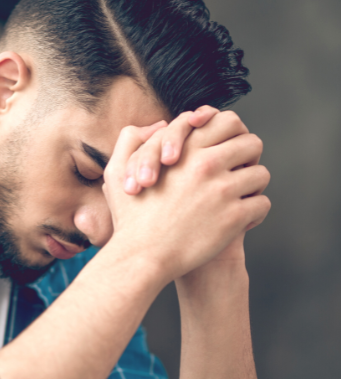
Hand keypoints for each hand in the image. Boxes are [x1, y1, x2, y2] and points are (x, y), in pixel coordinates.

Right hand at [102, 110, 270, 282]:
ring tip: (238, 198)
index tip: (227, 149)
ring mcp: (222, 191)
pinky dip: (254, 212)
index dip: (232, 134)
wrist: (142, 256)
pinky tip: (238, 221)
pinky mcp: (234, 217)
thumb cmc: (130, 218)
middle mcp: (205, 165)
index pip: (228, 122)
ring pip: (261, 174)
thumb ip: (130, 140)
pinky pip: (262, 204)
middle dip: (248, 157)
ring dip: (252, 186)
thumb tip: (159, 125)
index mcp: (183, 151)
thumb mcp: (117, 172)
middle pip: (252, 143)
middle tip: (238, 172)